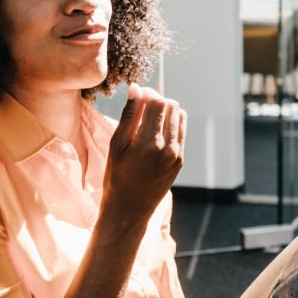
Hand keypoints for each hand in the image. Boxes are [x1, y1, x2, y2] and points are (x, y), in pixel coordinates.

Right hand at [102, 83, 185, 223]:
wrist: (129, 209)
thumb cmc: (117, 176)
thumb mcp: (117, 145)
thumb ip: (129, 115)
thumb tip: (137, 88)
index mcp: (149, 144)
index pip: (159, 102)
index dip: (149, 93)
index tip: (138, 94)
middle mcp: (168, 148)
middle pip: (172, 106)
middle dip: (158, 100)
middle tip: (142, 105)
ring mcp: (177, 155)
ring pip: (179, 116)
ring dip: (166, 111)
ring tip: (148, 118)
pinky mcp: (180, 160)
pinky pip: (180, 131)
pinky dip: (170, 124)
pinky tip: (155, 131)